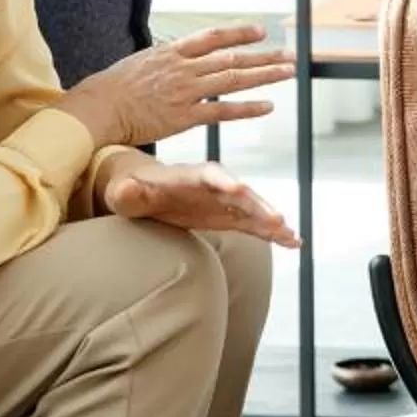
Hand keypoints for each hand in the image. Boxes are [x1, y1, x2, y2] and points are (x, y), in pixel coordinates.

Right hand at [58, 24, 292, 147]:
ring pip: (233, 80)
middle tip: (289, 53)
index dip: (239, 32)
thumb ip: (168, 58)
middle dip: (263, 56)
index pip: (213, 36)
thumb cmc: (113, 87)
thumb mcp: (142, 61)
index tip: (261, 30)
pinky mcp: (184, 117)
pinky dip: (247, 108)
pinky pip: (222, 112)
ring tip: (288, 72)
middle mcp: (183, 68)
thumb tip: (182, 54)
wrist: (97, 108)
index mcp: (173, 52)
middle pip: (232, 58)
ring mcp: (185, 92)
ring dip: (264, 76)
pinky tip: (267, 106)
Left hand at [101, 155, 298, 247]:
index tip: (240, 188)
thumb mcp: (124, 192)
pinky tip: (293, 242)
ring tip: (290, 235)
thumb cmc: (130, 191)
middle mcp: (212, 185)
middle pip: (239, 193)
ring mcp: (223, 202)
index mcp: (188, 174)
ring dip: (270, 220)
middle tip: (276, 218)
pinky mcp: (227, 217)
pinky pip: (253, 225)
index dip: (224, 180)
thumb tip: (127, 190)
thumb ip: (128, 192)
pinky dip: (272, 233)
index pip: (209, 173)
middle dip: (257, 204)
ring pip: (252, 210)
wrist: (141, 193)